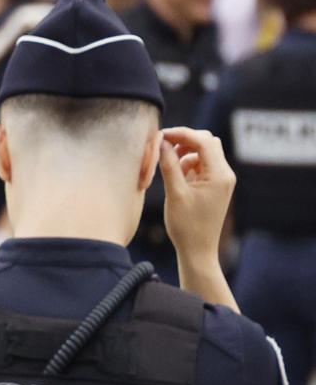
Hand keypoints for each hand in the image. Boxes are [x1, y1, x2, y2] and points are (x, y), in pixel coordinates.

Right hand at [160, 127, 236, 261]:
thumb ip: (169, 165)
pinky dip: (187, 162)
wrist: (198, 250)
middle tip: (162, 144)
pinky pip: (201, 164)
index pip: (203, 141)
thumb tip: (161, 142)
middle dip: (184, 139)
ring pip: (203, 151)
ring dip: (184, 150)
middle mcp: (224, 174)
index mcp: (220, 175)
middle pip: (207, 142)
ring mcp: (221, 180)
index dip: (181, 133)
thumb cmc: (187, 225)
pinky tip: (174, 173)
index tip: (160, 135)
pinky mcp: (214, 185)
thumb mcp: (174, 193)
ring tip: (166, 160)